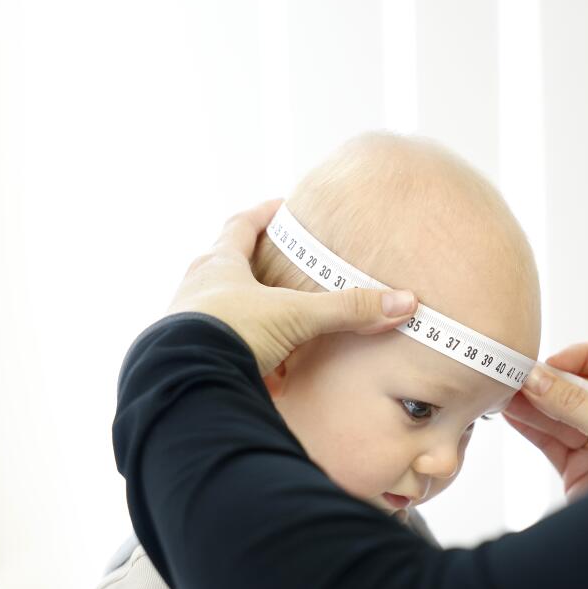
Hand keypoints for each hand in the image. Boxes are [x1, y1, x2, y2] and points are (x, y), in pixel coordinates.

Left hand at [166, 199, 418, 375]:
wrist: (185, 379)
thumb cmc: (231, 331)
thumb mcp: (296, 315)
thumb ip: (347, 309)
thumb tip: (403, 302)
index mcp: (219, 266)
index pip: (239, 228)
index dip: (260, 217)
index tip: (279, 209)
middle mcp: (197, 291)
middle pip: (222, 268)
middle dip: (248, 269)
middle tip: (274, 269)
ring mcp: (186, 326)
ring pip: (218, 313)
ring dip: (243, 318)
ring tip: (272, 329)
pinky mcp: (188, 361)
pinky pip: (217, 355)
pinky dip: (239, 360)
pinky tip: (259, 377)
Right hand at [502, 341, 587, 500]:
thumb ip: (576, 404)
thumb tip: (538, 377)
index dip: (579, 357)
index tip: (549, 364)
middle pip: (581, 385)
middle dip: (549, 381)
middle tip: (518, 375)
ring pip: (561, 412)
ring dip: (532, 402)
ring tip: (504, 390)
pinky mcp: (579, 466)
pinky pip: (550, 439)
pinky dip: (529, 426)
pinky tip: (510, 412)